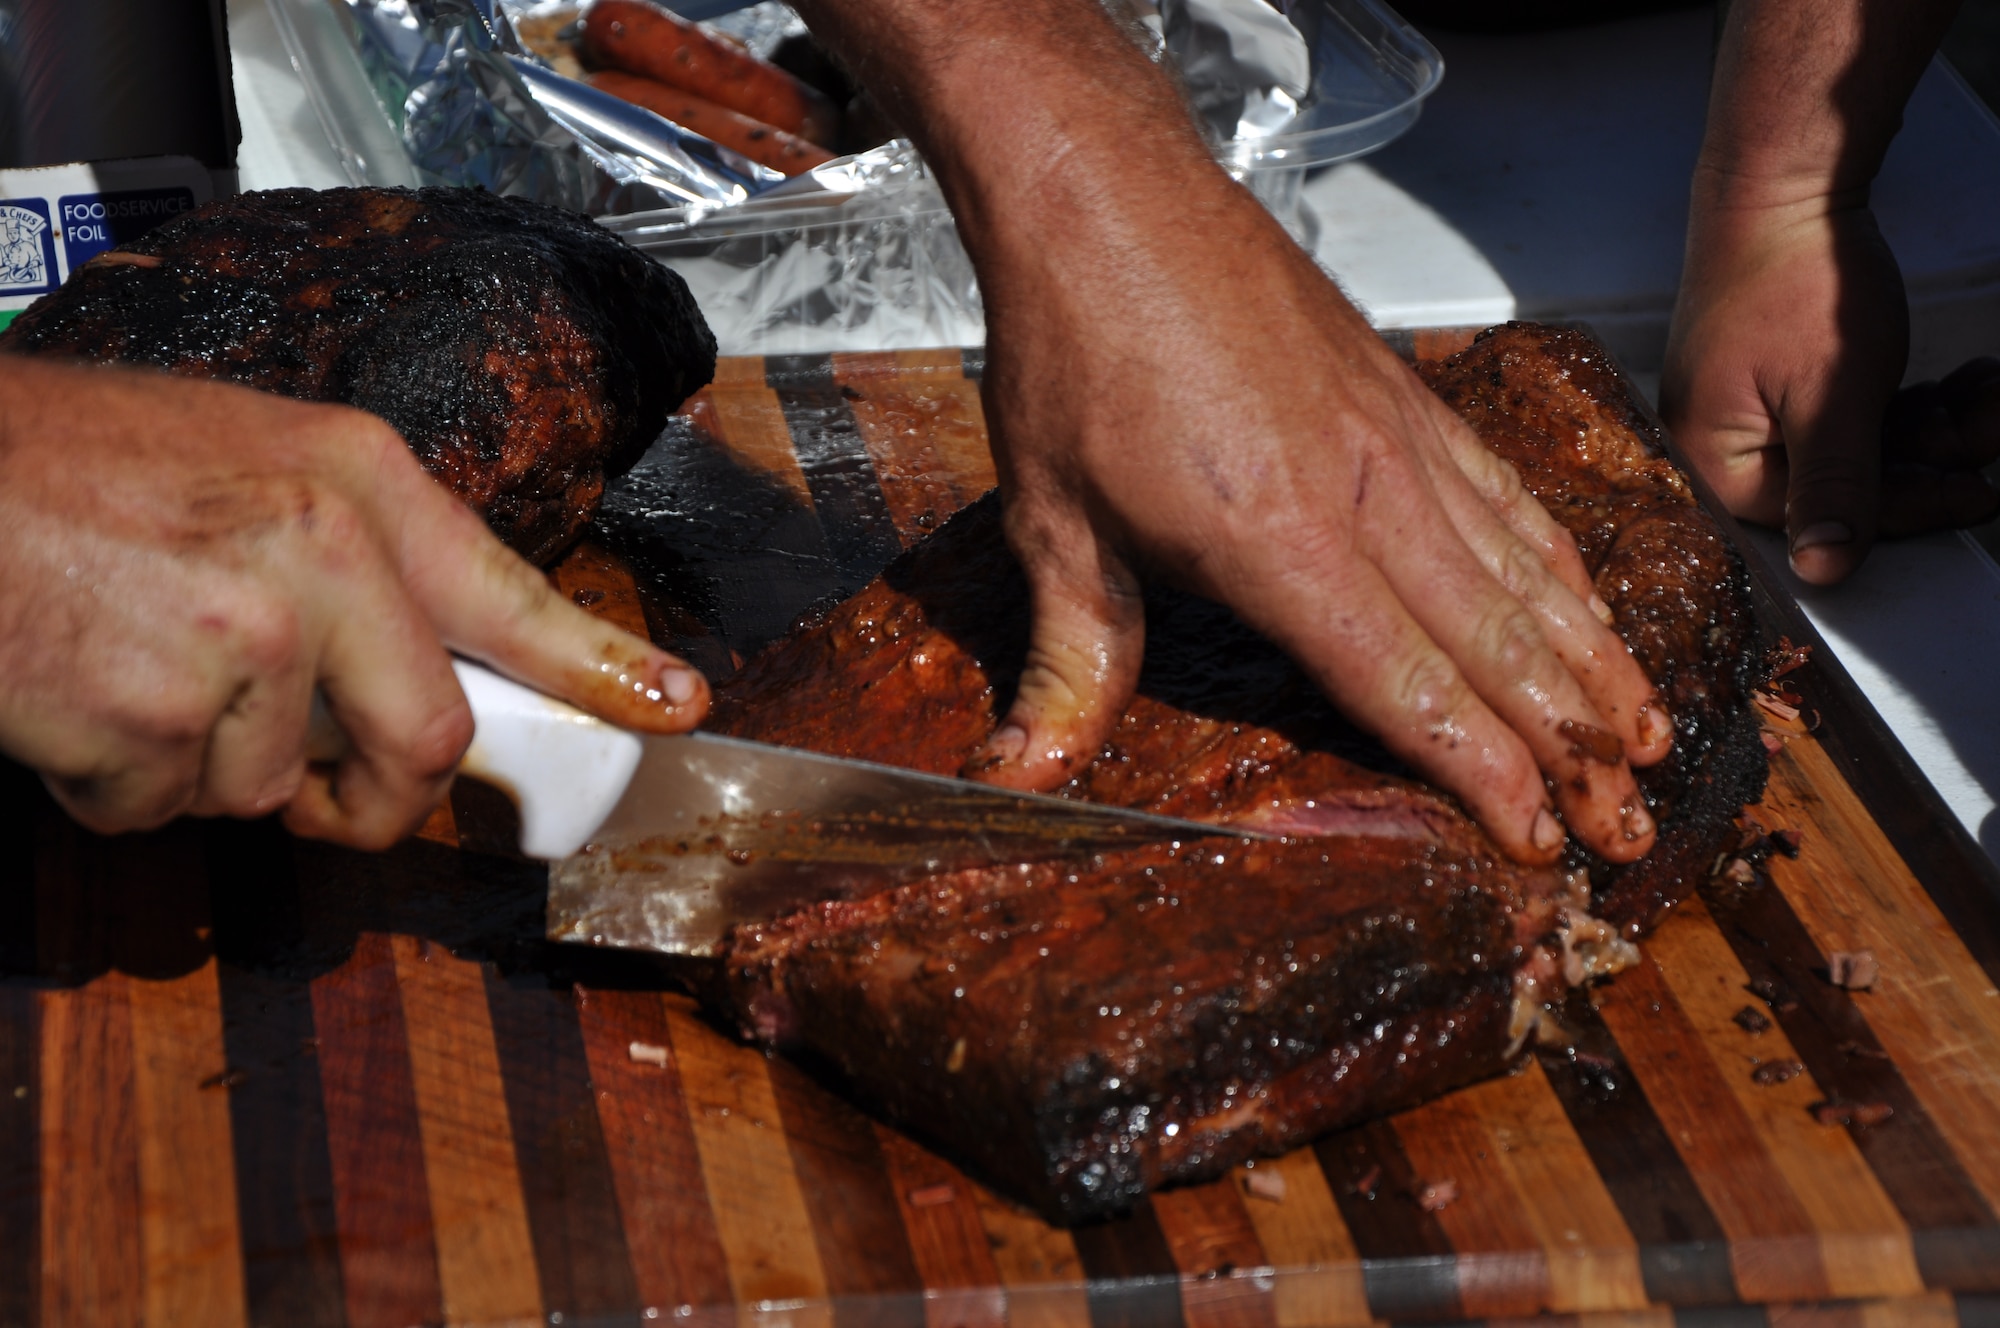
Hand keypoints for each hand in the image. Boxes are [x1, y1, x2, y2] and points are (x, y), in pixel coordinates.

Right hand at [0, 356, 708, 847]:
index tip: (675, 710)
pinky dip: (115, 785)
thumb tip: (425, 675)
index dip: (600, 669)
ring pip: (270, 789)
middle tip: (325, 800)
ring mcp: (239, 637)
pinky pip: (162, 811)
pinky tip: (69, 695)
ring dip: (201, 772)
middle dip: (377, 802)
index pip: (511, 595)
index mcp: (355, 480)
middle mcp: (320, 551)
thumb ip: (351, 557)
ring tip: (127, 669)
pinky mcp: (148, 716)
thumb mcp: (247, 458)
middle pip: (426, 743)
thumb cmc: (71, 466)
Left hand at [791, 0, 1668, 863]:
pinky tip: (1586, 601)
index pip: (1409, 685)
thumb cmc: (1077, 351)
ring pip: (1526, 570)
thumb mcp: (1052, 524)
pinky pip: (1506, 494)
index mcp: (1278, 543)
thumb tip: (1023, 769)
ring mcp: (1399, 439)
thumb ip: (1068, 660)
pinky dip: (1558, 560)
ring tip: (1648, 733)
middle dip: (1573, 746)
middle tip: (1632, 822)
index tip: (1543, 843)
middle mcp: (1365, 494)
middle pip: (1498, 643)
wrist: (1112, 197)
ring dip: (1594, 661)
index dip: (1485, 773)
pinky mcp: (1407, 397)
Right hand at [1662, 192, 1999, 585]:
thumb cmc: (1792, 278)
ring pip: (1862, 446)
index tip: (1977, 493)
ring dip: (1936, 424)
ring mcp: (1750, 410)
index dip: (1907, 506)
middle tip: (1996, 424)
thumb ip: (1834, 489)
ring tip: (1988, 392)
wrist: (1779, 185)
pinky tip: (1961, 383)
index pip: (1819, 515)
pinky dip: (1912, 400)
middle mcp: (1722, 443)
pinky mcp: (1775, 382)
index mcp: (1715, 460)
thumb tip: (1821, 573)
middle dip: (1933, 452)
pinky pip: (1854, 414)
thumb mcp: (1832, 396)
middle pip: (1845, 483)